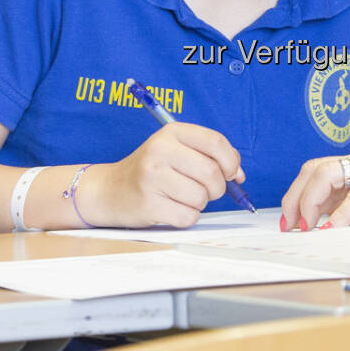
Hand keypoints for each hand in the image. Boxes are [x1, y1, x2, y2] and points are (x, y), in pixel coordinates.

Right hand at [85, 122, 242, 227]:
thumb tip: (239, 175)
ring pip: (201, 197)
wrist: (110, 190)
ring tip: (183, 197)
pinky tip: (172, 209)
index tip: (231, 173)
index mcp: (172, 132)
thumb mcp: (178, 151)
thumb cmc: (152, 170)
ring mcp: (152, 177)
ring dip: (200, 203)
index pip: (216, 142)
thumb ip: (211, 156)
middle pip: (212, 172)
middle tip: (208, 190)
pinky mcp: (148, 204)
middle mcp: (160, 150)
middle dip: (218, 187)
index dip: (231, 161)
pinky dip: (187, 217)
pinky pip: (188, 216)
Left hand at [280, 127, 349, 229]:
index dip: (300, 195)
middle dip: (294, 197)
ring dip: (310, 203)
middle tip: (289, 225)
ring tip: (306, 226)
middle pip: (315, 168)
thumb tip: (346, 226)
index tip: (293, 221)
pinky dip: (343, 213)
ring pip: (328, 175)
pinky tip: (333, 228)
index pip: (321, 171)